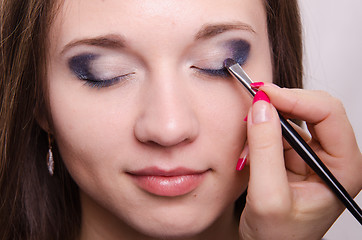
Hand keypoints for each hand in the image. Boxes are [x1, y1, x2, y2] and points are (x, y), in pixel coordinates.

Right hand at [239, 84, 361, 239]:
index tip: (264, 94)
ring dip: (270, 116)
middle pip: (316, 109)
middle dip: (283, 102)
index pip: (329, 114)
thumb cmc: (277, 238)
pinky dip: (263, 129)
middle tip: (255, 98)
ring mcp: (314, 156)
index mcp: (343, 169)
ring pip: (295, 118)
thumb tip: (261, 108)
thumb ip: (265, 150)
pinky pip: (280, 130)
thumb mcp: (268, 197)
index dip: (296, 99)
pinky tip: (250, 140)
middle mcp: (333, 159)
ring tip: (248, 129)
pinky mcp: (295, 157)